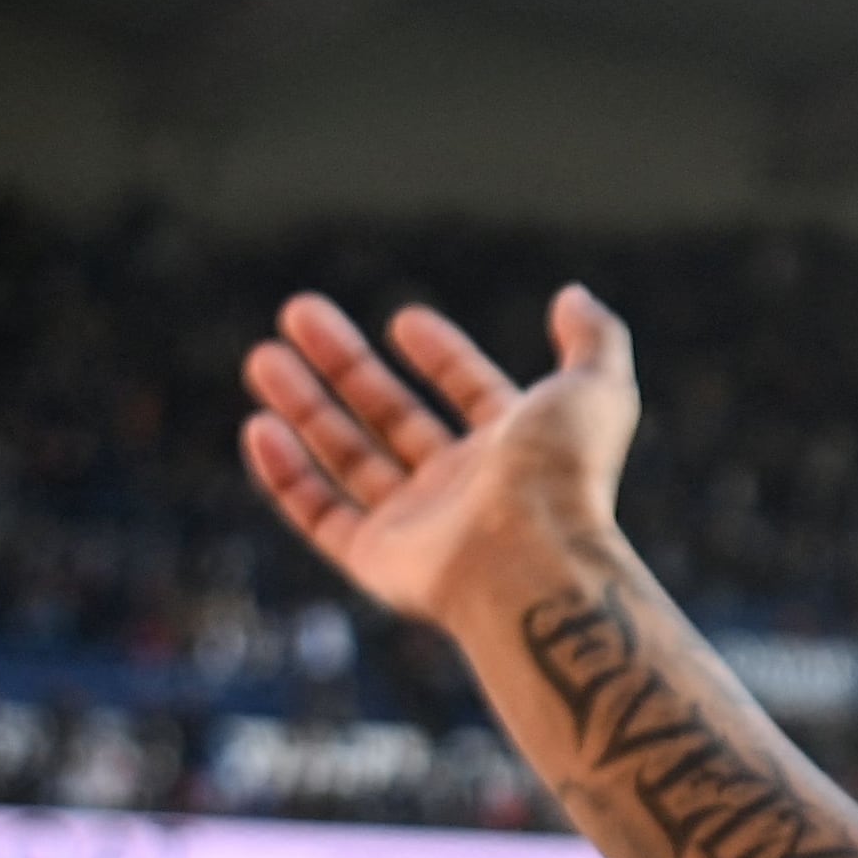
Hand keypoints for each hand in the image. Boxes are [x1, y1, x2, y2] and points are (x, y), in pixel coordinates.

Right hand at [240, 288, 643, 634]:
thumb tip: (574, 294)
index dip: (443, 356)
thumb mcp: (596, 390)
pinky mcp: (377, 561)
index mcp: (516, 449)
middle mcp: (465, 488)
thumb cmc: (564, 476)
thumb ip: (594, 338)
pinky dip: (287, 475)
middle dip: (346, 366)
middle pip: (393, 416)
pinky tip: (260, 427)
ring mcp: (419, 526)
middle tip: (298, 312)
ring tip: (263, 356)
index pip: (471, 393)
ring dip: (304, 406)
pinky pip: (321, 514)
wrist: (533, 562)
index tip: (404, 319)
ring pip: (348, 457)